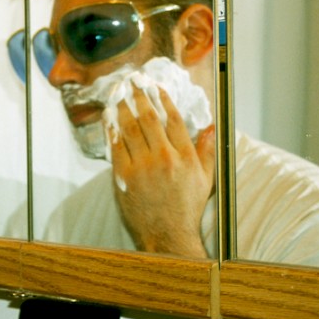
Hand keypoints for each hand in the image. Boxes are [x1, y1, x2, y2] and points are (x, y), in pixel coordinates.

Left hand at [110, 85, 214, 256]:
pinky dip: (112, 130)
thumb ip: (207, 150)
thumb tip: (209, 126)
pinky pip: (116, 146)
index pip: (173, 119)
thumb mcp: (205, 178)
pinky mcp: (125, 176)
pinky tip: (109, 118)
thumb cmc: (186, 207)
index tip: (155, 87)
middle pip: (149, 118)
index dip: (163, 99)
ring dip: (123, 108)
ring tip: (118, 95)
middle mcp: (164, 158)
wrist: (167, 235)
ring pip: (130, 129)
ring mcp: (143, 166)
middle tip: (132, 83)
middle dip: (139, 97)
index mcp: (185, 156)